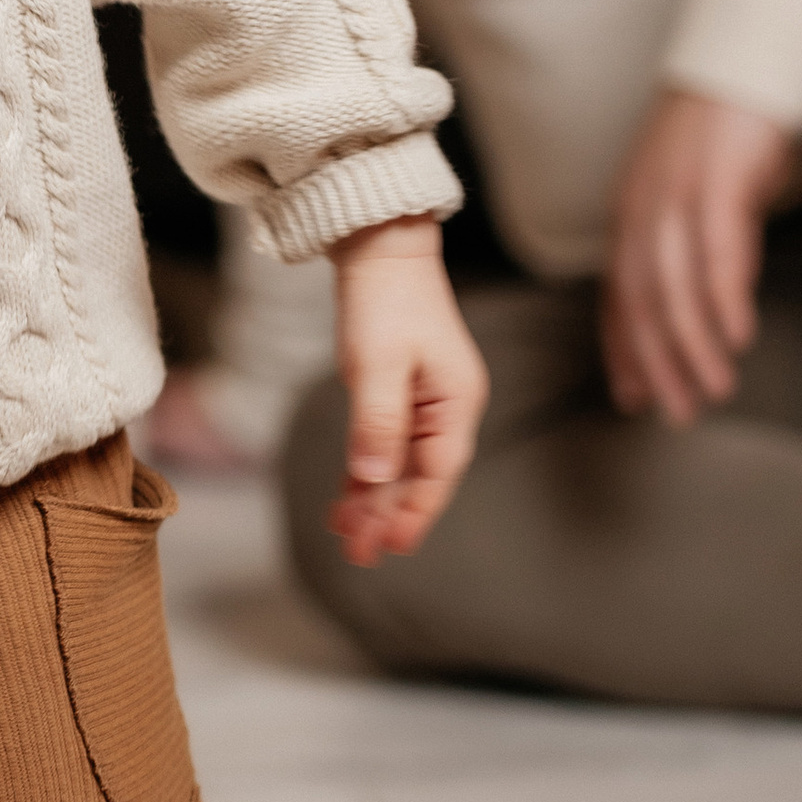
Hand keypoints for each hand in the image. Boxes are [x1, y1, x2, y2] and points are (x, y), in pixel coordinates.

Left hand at [325, 216, 487, 567]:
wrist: (380, 246)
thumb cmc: (384, 299)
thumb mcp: (377, 364)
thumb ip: (377, 423)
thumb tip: (374, 480)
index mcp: (456, 402)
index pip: (437, 473)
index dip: (414, 512)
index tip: (390, 546)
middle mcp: (446, 407)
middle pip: (419, 475)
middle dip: (388, 515)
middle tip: (358, 554)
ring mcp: (423, 400)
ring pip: (399, 463)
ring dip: (374, 498)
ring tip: (346, 535)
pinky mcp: (399, 392)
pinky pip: (384, 443)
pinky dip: (366, 470)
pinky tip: (347, 497)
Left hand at [602, 87, 792, 426]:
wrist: (738, 71)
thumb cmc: (721, 138)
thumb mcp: (693, 201)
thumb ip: (689, 251)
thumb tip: (700, 306)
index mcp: (630, 217)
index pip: (618, 295)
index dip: (625, 349)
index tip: (633, 397)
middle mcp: (642, 210)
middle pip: (640, 301)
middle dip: (656, 363)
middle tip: (678, 412)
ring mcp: (677, 197)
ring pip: (674, 286)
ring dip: (692, 344)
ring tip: (713, 389)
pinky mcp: (717, 183)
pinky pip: (716, 251)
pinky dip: (723, 298)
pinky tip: (736, 337)